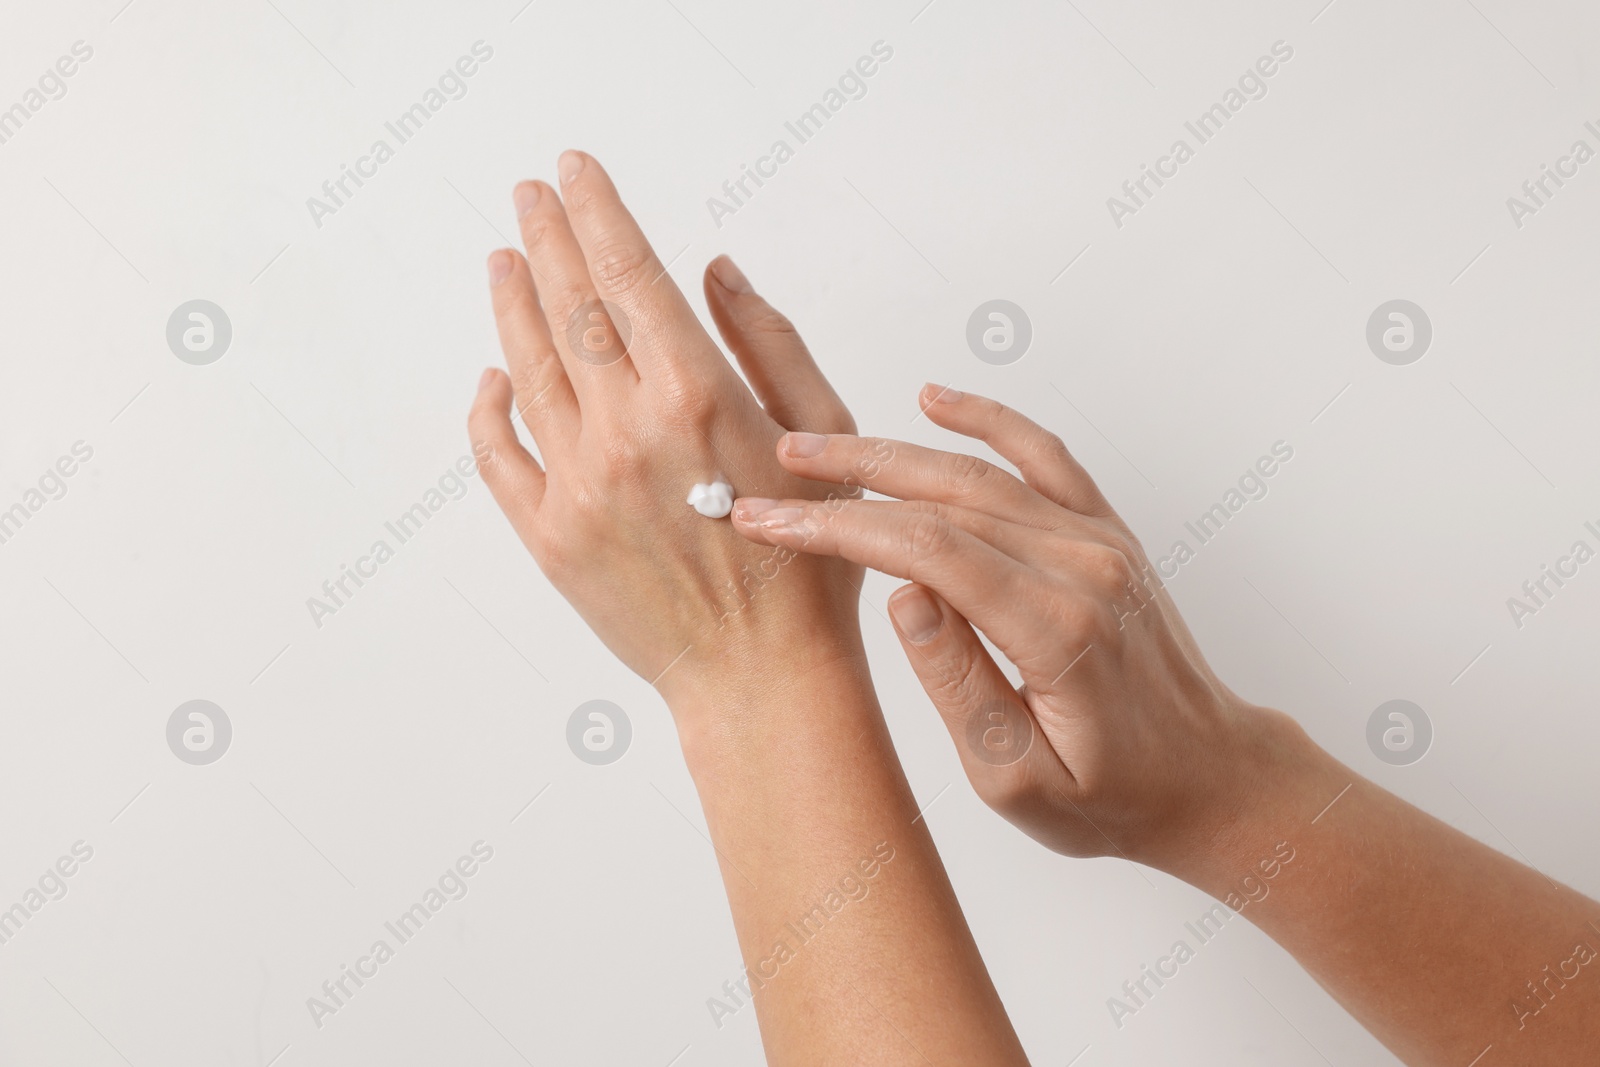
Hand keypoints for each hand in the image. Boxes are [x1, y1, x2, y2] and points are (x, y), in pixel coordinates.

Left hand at [468, 152, 862, 707]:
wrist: (764, 676)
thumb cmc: (812, 562)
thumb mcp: (823, 435)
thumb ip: (769, 341)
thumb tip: (713, 271)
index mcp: (697, 396)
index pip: (628, 272)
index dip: (596, 209)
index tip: (574, 169)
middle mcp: (626, 431)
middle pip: (570, 306)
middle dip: (547, 236)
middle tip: (531, 194)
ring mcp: (578, 485)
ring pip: (528, 368)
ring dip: (512, 303)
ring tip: (503, 258)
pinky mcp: (548, 538)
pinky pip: (499, 456)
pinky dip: (489, 407)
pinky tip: (493, 374)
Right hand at [730, 385, 1304, 869]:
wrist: (1208, 780)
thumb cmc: (1112, 795)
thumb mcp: (1017, 777)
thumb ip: (957, 684)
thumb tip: (900, 597)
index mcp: (1056, 629)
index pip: (925, 551)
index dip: (838, 528)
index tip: (772, 522)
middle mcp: (1083, 567)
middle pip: (945, 498)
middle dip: (848, 480)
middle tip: (775, 469)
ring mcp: (1101, 543)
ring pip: (983, 473)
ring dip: (894, 451)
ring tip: (818, 444)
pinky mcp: (1108, 534)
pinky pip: (1046, 458)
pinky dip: (990, 421)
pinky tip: (937, 400)